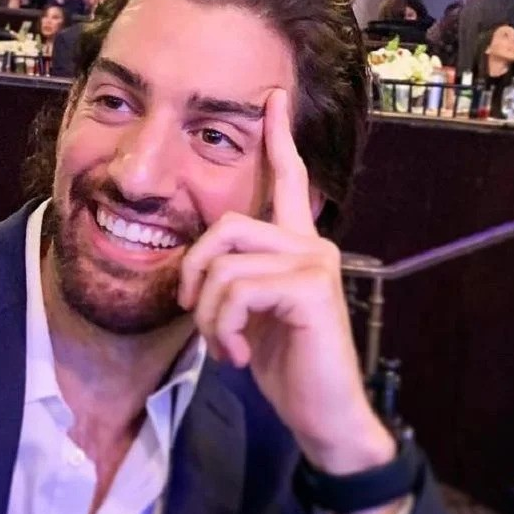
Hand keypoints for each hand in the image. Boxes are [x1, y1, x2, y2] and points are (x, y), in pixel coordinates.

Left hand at [178, 90, 394, 477]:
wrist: (320, 414)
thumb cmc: (283, 365)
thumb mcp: (247, 317)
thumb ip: (232, 282)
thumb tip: (196, 273)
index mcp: (294, 246)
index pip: (287, 182)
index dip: (278, 139)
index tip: (273, 100)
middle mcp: (310, 244)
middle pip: (226, 224)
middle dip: (193, 271)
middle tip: (193, 313)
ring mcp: (314, 263)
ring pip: (225, 263)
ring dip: (209, 315)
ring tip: (224, 348)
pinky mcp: (310, 287)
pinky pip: (237, 290)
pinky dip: (223, 329)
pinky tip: (239, 358)